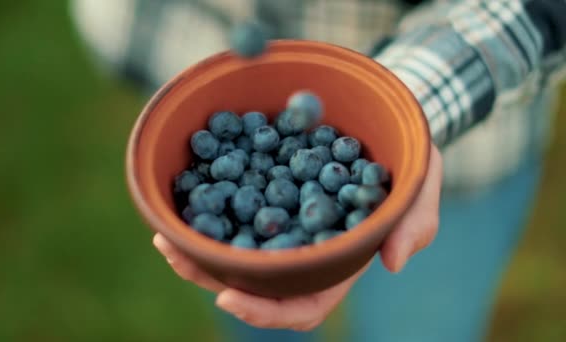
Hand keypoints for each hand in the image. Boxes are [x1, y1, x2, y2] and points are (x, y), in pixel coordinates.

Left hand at [152, 145, 442, 330]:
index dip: (266, 311)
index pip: (302, 304)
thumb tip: (393, 263)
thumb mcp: (421, 189)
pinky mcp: (267, 195)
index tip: (228, 297)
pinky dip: (206, 210)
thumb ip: (414, 225)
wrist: (384, 125)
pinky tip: (180, 198)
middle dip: (213, 276)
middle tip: (177, 254)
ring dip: (197, 248)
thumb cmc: (408, 165)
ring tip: (164, 232)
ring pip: (234, 252)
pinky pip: (232, 210)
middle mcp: (303, 251)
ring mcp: (282, 225)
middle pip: (255, 283)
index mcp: (337, 263)